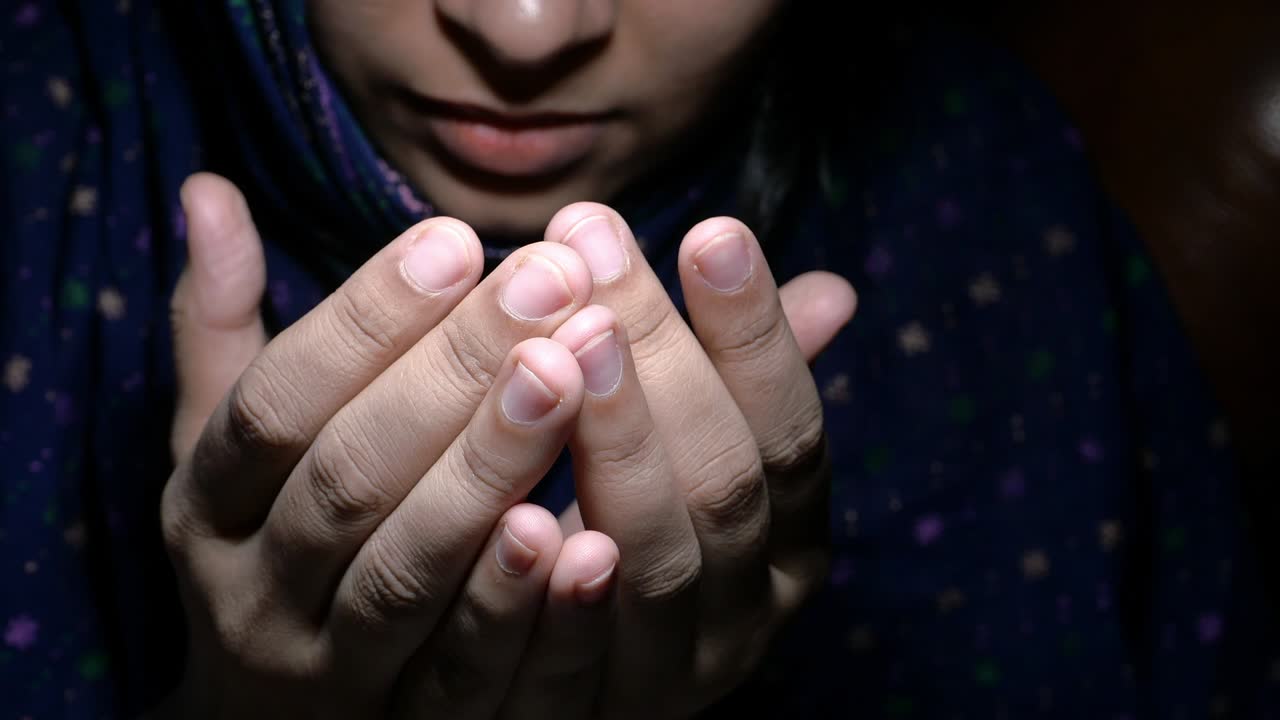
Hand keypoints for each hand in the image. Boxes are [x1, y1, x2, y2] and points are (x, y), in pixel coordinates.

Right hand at [161, 174, 620, 717]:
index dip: (364, 321)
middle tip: (550, 282)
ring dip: (487, 471)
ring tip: (570, 373)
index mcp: (208, 502)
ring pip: (405, 568)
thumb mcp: (225, 447)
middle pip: (348, 475)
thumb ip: (223, 328)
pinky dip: (515, 609)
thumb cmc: (267, 539)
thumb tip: (210, 191)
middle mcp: (251, 589)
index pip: (275, 402)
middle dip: (451, 375)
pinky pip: (461, 675)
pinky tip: (586, 537)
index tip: (457, 238)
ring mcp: (326, 670)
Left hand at [496, 204, 854, 718]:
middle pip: (723, 482)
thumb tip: (832, 291)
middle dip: (662, 359)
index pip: (790, 432)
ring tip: (559, 346)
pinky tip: (514, 512)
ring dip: (615, 450)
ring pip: (657, 561)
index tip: (711, 230)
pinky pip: (569, 665)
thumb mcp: (698, 461)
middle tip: (593, 246)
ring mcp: (671, 677)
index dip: (756, 336)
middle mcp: (749, 613)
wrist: (555, 692)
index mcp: (789, 544)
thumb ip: (743, 386)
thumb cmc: (633, 531)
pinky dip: (546, 594)